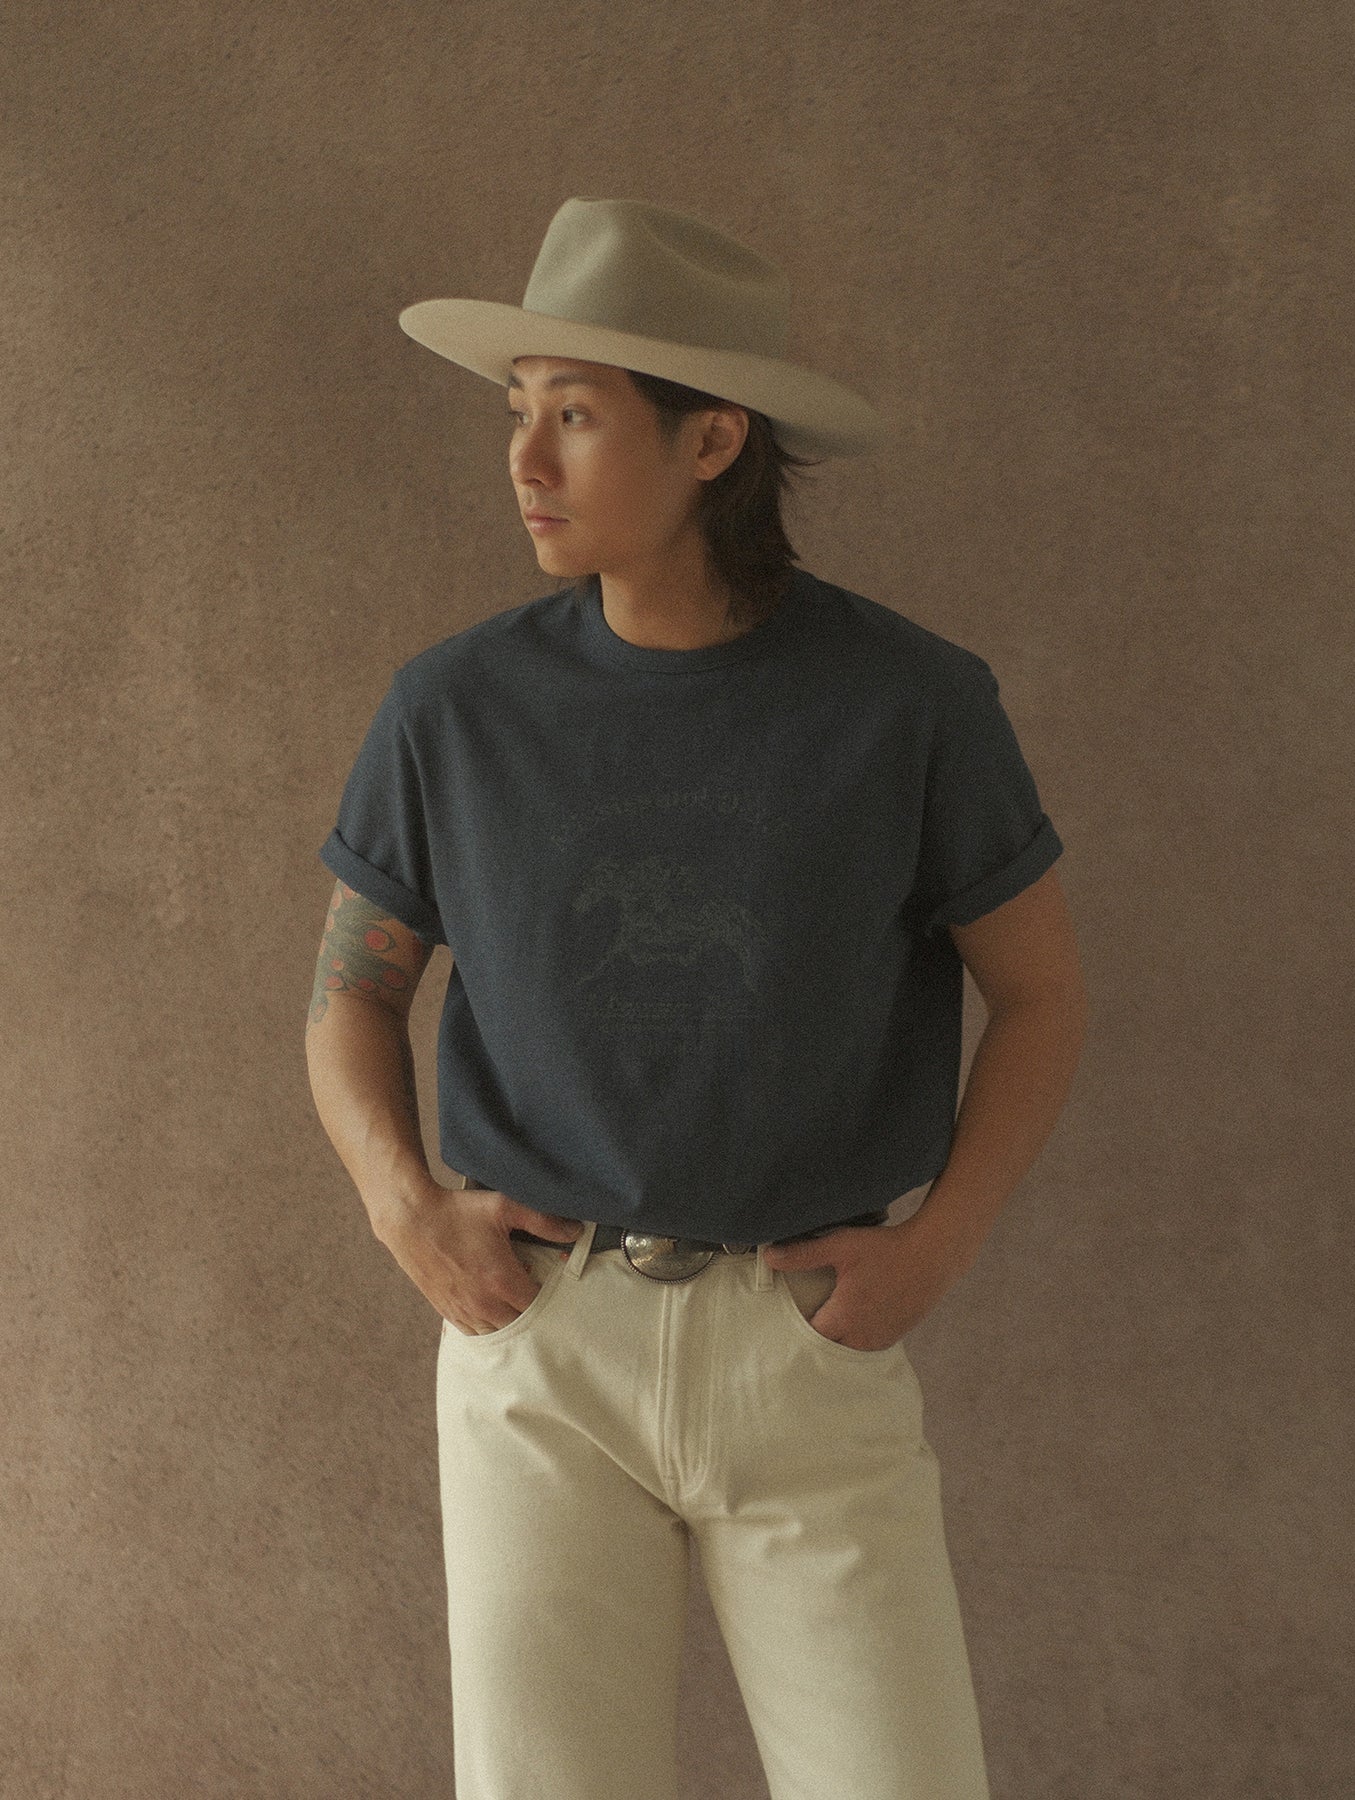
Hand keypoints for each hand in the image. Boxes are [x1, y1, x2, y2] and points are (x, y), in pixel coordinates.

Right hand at [373, 1181, 585, 1334]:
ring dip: (510, 1322)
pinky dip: (487, 1326)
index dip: (549, 1298)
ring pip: (497, 1334)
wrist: (410, 1218)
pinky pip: (474, 1333)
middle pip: (520, 1326)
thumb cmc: (457, 1211)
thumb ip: (543, 1221)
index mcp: (502, 1280)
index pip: (538, 1307)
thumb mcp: (504, 1207)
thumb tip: (576, 1231)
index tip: (550, 1283)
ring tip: (514, 1302)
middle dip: (532, 1314)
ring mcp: (463, 1310)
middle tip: (535, 1294)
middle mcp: (483, 1303)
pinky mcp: (446, 1311)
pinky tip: (492, 1310)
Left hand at [761, 1211, 969, 1350]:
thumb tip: (768, 1257)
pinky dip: (855, 1338)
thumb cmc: (886, 1249)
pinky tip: (852, 1320)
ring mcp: (880, 1340)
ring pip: (847, 1350)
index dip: (794, 1330)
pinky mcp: (894, 1337)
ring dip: (836, 1340)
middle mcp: (861, 1337)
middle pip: (826, 1349)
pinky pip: (866, 1346)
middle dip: (813, 1339)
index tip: (785, 1321)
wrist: (933, 1256)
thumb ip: (803, 1254)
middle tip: (802, 1322)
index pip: (807, 1338)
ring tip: (825, 1322)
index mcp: (844, 1319)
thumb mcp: (841, 1246)